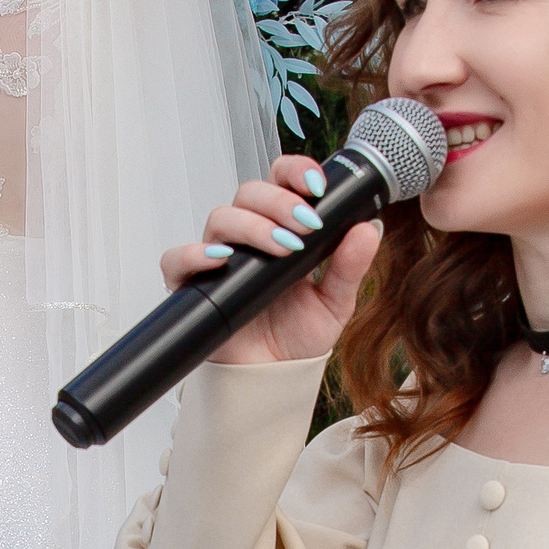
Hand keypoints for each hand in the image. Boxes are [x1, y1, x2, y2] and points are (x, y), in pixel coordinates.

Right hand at [161, 154, 382, 366]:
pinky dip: (195, 254)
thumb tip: (369, 228)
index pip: (281, 180)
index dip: (295, 172)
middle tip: (306, 225)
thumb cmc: (298, 334)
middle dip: (280, 202)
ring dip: (252, 226)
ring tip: (282, 247)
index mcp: (281, 226)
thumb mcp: (335, 302)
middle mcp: (247, 234)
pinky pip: (178, 258)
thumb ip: (349, 266)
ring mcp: (218, 256)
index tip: (317, 185)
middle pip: (250, 192)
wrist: (271, 377)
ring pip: (221, 217)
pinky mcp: (192, 283)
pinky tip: (222, 260)